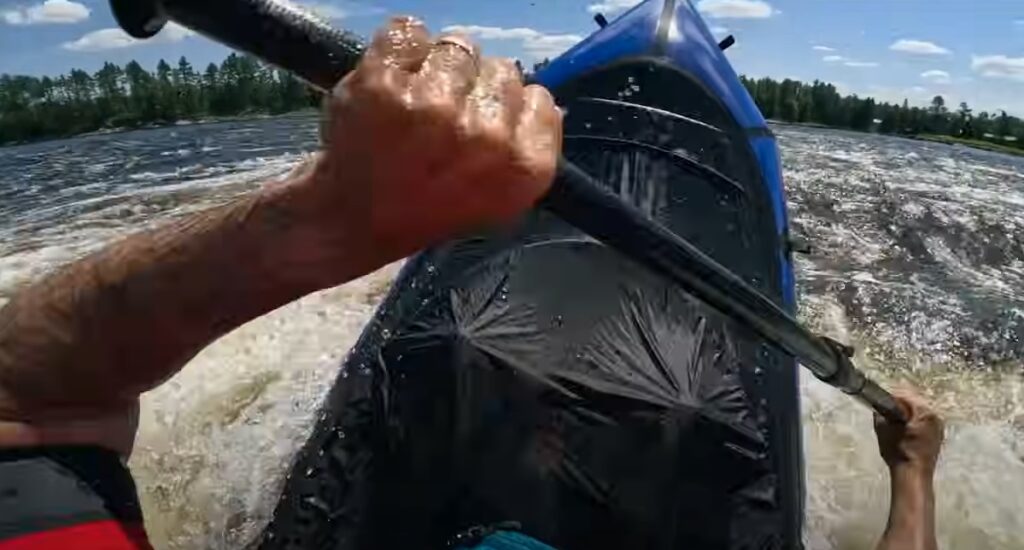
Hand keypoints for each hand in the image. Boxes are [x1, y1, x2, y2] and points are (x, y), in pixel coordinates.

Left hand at [299, 17, 561, 265]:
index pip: (539, 99)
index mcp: (522, 169)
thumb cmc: (427, 203)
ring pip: (457, 46)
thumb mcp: (496, 194)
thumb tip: (541, 101)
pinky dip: (398, 50)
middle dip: (474, 89)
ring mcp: (433, 107)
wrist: (353, 218)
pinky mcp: (385, 84)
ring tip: (413, 108)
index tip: (480, 131)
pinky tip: (388, 87)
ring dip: (436, 68)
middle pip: (501, 69)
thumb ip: (524, 146)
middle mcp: (485, 138)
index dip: (507, 109)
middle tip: (442, 126)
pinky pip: (409, 31)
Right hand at [874, 389, 943, 474]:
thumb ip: (880, 415)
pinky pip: (923, 422)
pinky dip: (913, 423)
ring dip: (907, 414)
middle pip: (914, 402)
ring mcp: (939, 427)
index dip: (890, 398)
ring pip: (919, 412)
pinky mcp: (938, 436)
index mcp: (924, 412)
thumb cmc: (899, 452)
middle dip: (900, 406)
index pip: (904, 395)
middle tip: (886, 413)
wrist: (913, 474)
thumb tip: (879, 408)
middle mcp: (935, 417)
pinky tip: (904, 431)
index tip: (880, 403)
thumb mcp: (883, 431)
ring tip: (894, 423)